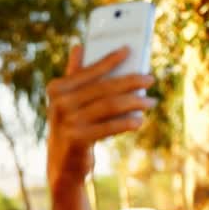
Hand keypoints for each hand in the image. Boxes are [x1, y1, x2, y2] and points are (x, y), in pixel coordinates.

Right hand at [46, 45, 155, 194]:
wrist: (63, 163)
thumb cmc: (73, 125)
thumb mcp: (69, 101)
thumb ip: (74, 75)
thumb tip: (79, 46)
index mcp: (58, 88)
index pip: (90, 70)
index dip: (110, 60)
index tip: (129, 50)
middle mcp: (60, 103)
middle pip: (105, 88)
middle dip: (131, 81)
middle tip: (150, 79)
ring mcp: (68, 121)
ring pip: (111, 105)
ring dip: (135, 102)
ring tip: (151, 101)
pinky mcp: (78, 139)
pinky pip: (110, 126)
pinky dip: (127, 122)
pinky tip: (140, 120)